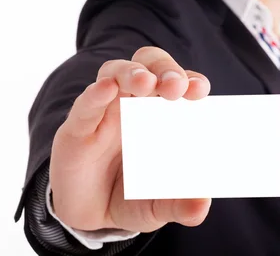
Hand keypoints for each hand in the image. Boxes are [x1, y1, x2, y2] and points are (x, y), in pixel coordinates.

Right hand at [49, 46, 211, 232]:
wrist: (88, 215)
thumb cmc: (130, 195)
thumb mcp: (157, 206)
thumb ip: (178, 204)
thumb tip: (202, 205)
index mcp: (161, 112)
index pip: (178, 81)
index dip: (190, 80)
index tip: (201, 91)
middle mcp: (134, 102)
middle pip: (149, 64)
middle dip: (165, 69)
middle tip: (176, 87)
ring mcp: (105, 110)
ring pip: (116, 72)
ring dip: (132, 72)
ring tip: (146, 83)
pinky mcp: (77, 127)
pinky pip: (85, 103)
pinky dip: (96, 93)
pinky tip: (106, 89)